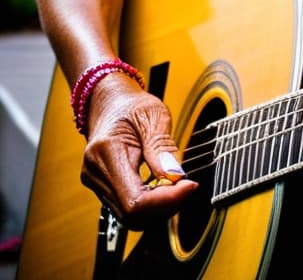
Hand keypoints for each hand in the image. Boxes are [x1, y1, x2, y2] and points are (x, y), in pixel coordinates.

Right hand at [80, 72, 197, 227]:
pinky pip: (127, 207)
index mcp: (106, 151)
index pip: (135, 200)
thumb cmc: (131, 104)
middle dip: (165, 205)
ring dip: (159, 206)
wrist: (110, 102)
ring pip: (130, 216)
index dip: (166, 201)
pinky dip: (150, 202)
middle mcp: (96, 172)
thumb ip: (162, 146)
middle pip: (132, 214)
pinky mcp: (103, 187)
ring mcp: (97, 182)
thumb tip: (175, 176)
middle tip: (186, 184)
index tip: (190, 185)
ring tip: (176, 183)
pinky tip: (162, 185)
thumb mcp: (153, 114)